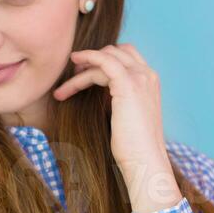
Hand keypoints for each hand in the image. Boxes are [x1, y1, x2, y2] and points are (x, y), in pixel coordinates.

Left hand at [52, 43, 178, 206]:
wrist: (144, 161)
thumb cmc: (133, 147)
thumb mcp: (125, 116)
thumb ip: (117, 100)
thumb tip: (99, 95)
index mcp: (150, 82)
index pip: (127, 57)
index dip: (104, 60)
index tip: (83, 74)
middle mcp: (148, 75)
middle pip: (117, 51)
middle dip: (93, 59)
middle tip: (72, 76)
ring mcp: (140, 78)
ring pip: (106, 58)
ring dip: (82, 68)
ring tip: (63, 89)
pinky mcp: (128, 84)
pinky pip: (104, 60)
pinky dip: (88, 58)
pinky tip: (73, 65)